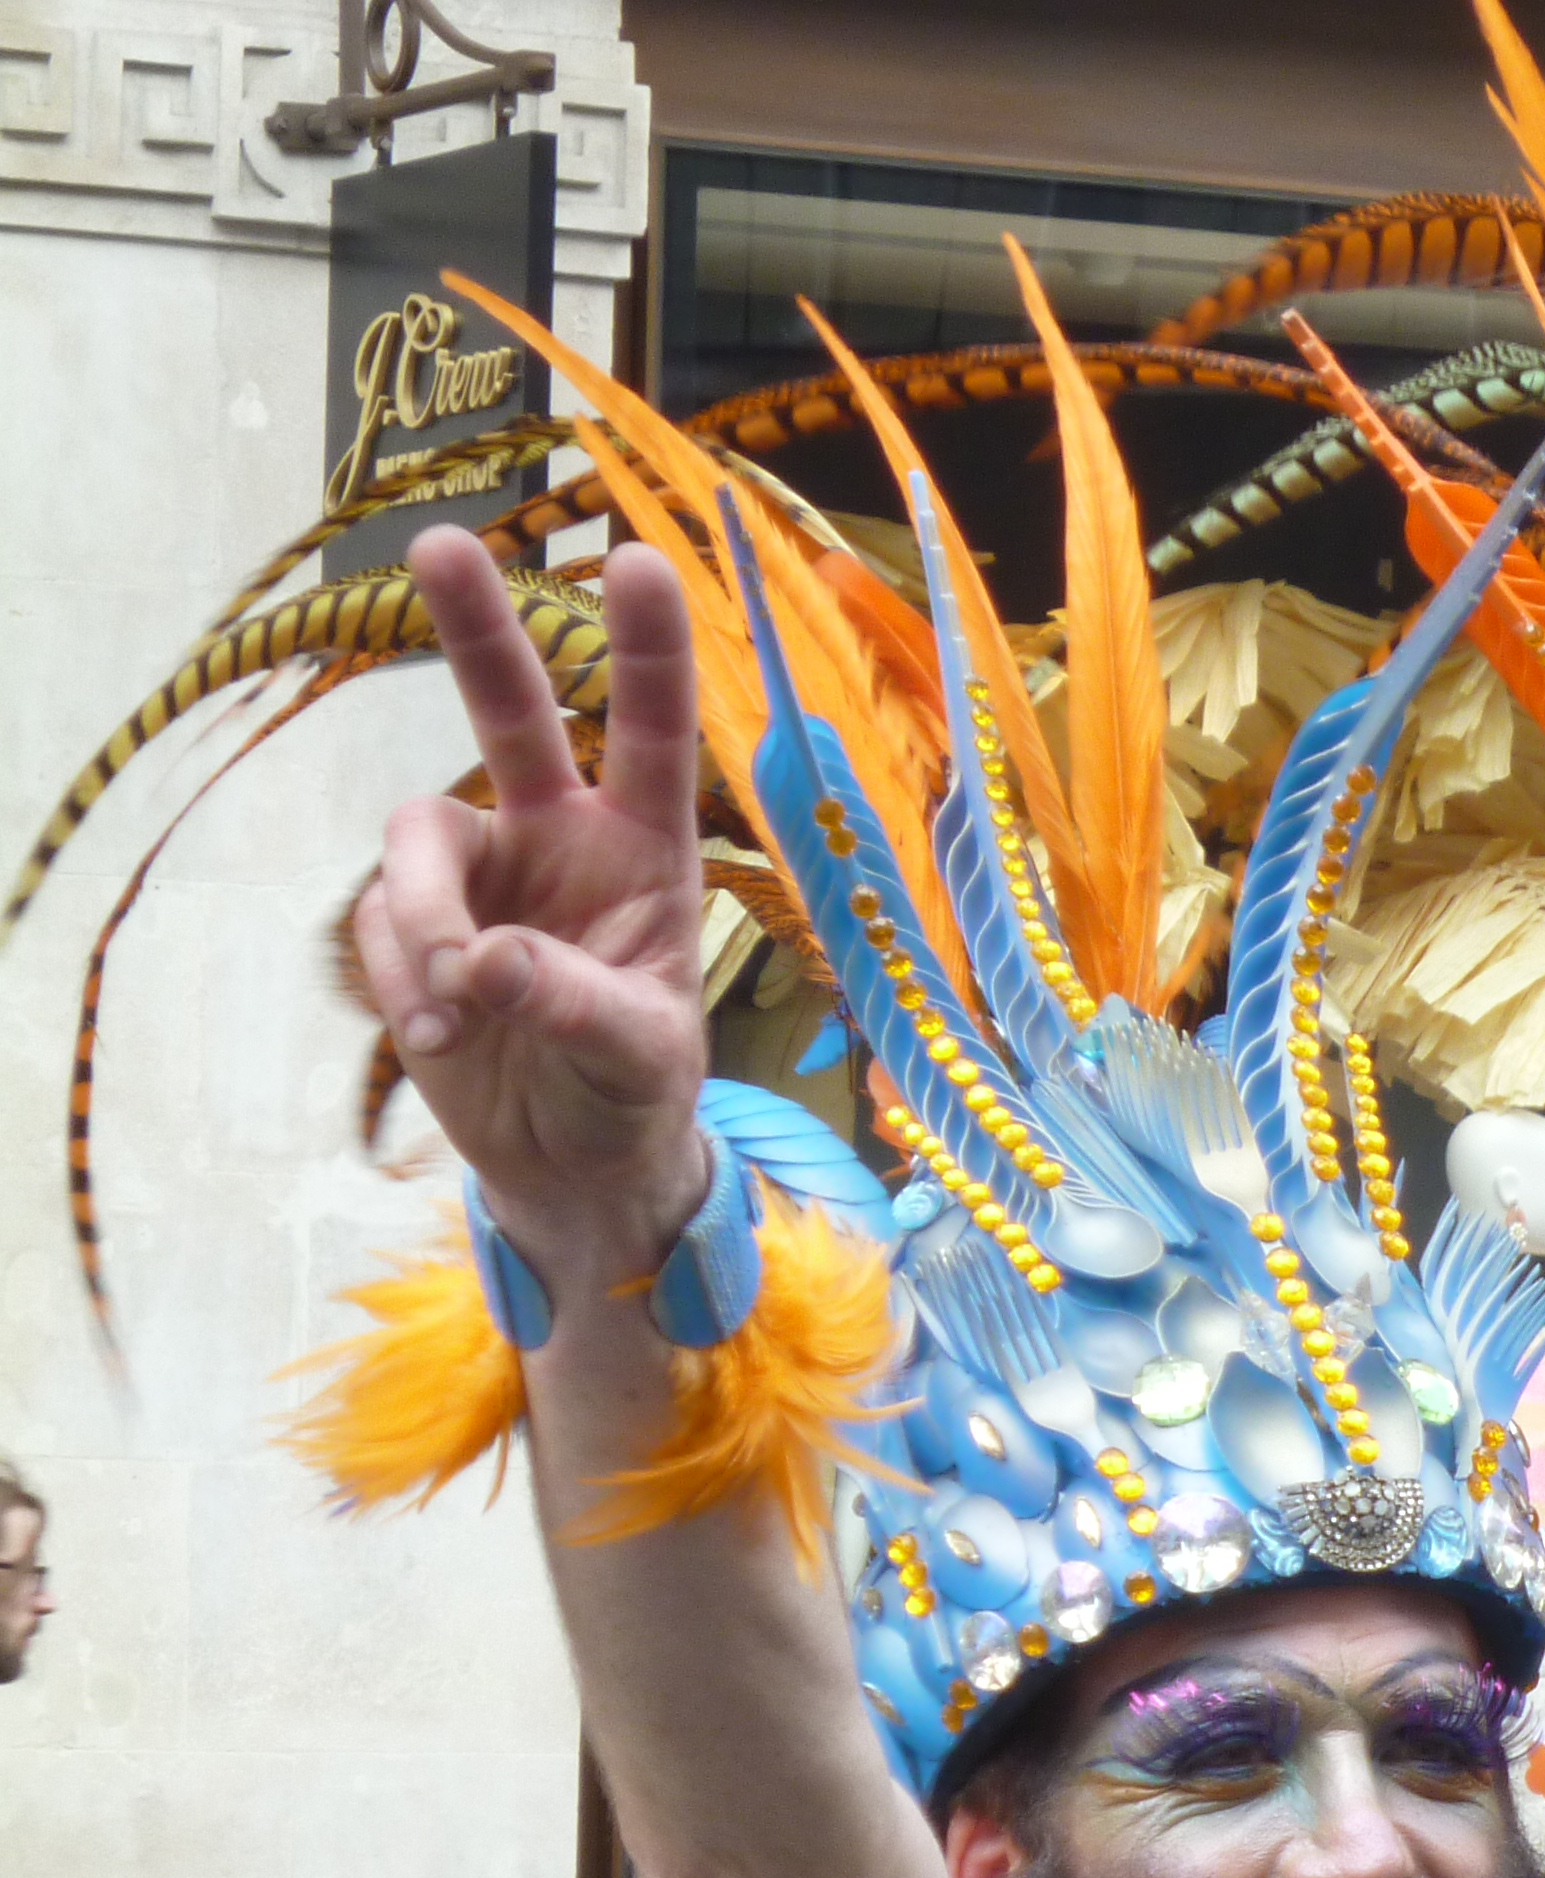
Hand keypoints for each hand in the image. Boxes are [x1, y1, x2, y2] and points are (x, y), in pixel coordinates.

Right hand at [350, 529, 712, 1297]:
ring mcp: (480, 874)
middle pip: (510, 712)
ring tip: (454, 1012)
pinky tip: (440, 1036)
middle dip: (476, 628)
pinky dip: (402, 976)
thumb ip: (574, 1005)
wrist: (571, 1160)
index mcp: (643, 850)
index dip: (646, 652)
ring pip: (418, 842)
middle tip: (440, 542)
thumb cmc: (634, 1091)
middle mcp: (557, 837)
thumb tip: (484, 961)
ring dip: (425, 922)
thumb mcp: (637, 1055)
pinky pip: (384, 921)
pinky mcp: (414, 923)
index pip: (652, 736)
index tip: (640, 561)